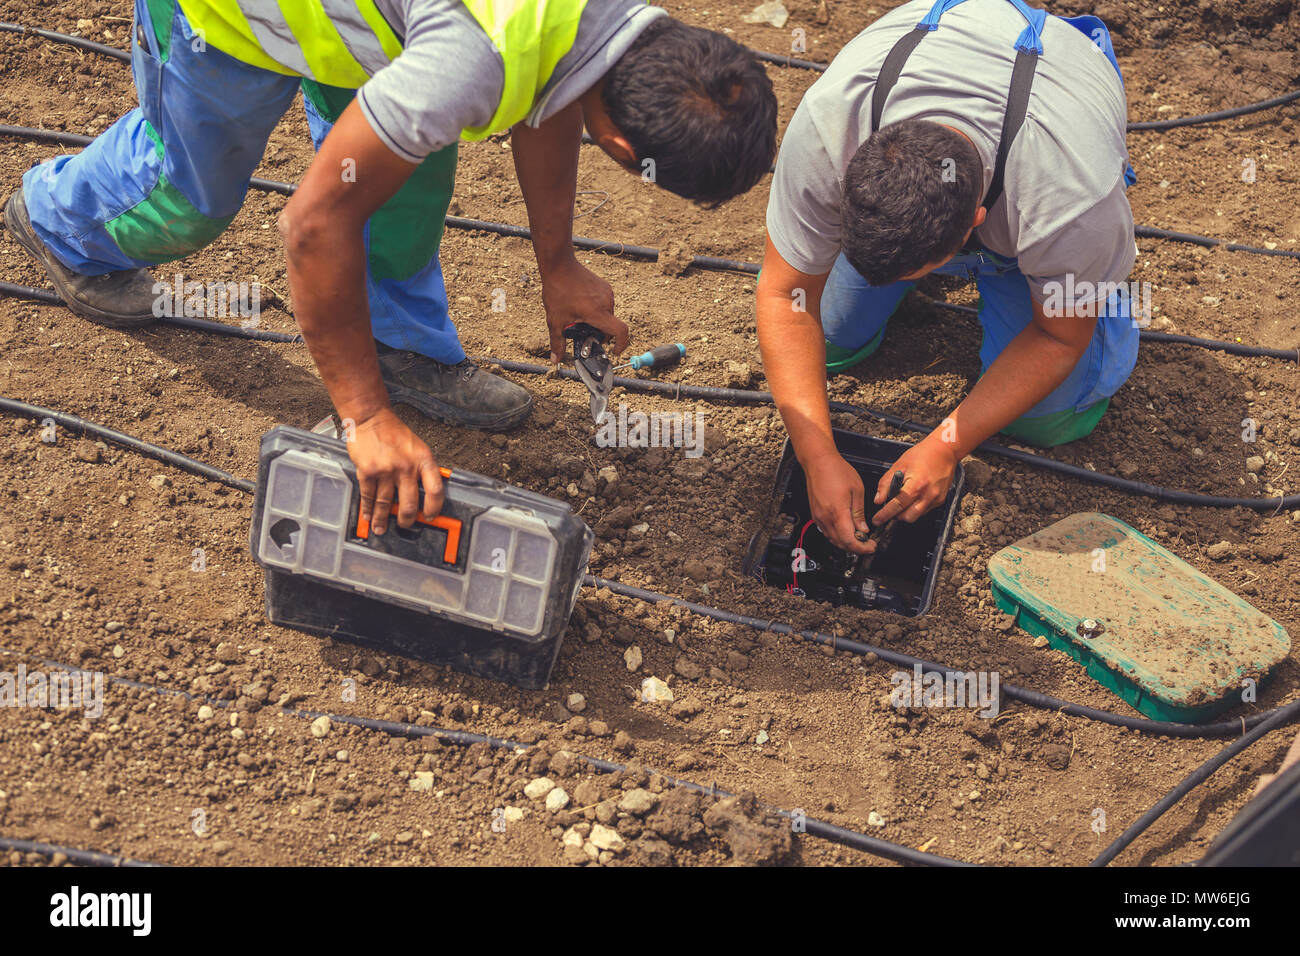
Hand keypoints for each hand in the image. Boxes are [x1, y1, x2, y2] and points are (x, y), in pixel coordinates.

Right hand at [347, 409, 443, 534]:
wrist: (371, 418)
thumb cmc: (395, 433)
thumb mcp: (418, 448)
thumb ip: (423, 469)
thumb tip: (426, 494)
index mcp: (424, 460)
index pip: (435, 491)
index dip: (434, 508)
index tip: (430, 517)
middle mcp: (406, 467)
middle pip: (409, 503)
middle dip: (407, 519)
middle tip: (404, 525)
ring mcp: (386, 470)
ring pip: (386, 503)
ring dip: (383, 519)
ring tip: (381, 528)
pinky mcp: (367, 471)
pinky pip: (368, 496)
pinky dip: (368, 508)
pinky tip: (368, 516)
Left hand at [541, 257, 628, 363]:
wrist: (559, 265)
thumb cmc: (558, 290)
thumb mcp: (555, 320)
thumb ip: (557, 342)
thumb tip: (556, 360)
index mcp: (597, 313)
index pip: (620, 332)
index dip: (621, 345)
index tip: (614, 352)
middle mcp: (606, 302)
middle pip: (611, 326)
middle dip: (600, 333)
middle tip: (584, 333)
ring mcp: (607, 293)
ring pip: (607, 315)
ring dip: (598, 320)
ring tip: (580, 317)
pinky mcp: (605, 286)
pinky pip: (605, 303)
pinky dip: (597, 310)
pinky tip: (581, 306)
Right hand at [804, 450, 873, 554]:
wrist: (818, 462)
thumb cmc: (836, 470)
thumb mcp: (857, 490)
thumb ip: (859, 513)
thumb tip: (863, 529)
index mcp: (837, 512)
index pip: (849, 540)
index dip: (862, 548)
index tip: (871, 547)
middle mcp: (825, 517)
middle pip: (840, 543)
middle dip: (856, 548)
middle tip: (868, 544)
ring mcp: (818, 517)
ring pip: (832, 539)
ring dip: (846, 543)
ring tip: (859, 538)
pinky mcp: (815, 514)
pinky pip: (826, 531)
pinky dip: (837, 536)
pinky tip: (846, 531)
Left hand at [870, 437, 958, 526]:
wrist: (944, 451)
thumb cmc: (922, 455)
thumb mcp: (899, 465)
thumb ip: (886, 483)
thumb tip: (878, 500)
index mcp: (916, 485)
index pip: (897, 506)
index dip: (885, 514)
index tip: (877, 520)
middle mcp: (928, 494)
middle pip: (908, 517)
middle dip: (896, 516)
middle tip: (890, 508)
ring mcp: (936, 498)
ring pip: (917, 516)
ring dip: (906, 513)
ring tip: (902, 501)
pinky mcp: (940, 500)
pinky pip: (925, 510)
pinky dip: (916, 508)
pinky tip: (913, 497)